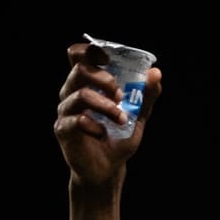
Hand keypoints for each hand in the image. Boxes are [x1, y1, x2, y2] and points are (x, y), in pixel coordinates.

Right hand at [53, 42, 163, 187]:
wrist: (108, 168)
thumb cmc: (118, 138)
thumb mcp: (138, 115)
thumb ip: (146, 95)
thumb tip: (156, 74)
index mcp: (87, 82)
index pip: (78, 55)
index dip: (90, 50)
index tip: (108, 58)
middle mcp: (72, 92)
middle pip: (79, 69)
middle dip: (104, 79)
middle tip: (120, 95)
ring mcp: (66, 110)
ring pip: (80, 94)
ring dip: (105, 105)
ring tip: (121, 118)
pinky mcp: (63, 129)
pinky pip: (76, 120)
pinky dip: (94, 125)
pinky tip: (103, 134)